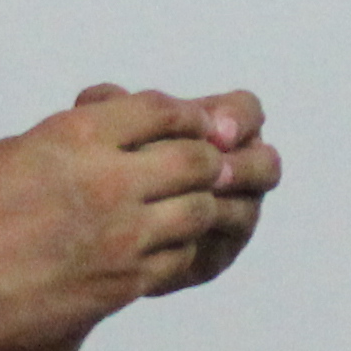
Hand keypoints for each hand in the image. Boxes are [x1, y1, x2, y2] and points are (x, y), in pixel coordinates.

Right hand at [0, 93, 235, 350]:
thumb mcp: (17, 151)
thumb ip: (74, 139)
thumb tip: (118, 134)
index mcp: (75, 135)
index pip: (160, 111)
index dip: (188, 117)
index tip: (196, 124)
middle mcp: (108, 179)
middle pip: (195, 158)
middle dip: (213, 157)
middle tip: (219, 161)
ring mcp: (122, 234)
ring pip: (198, 209)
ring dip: (206, 202)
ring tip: (201, 201)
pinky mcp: (124, 282)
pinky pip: (179, 255)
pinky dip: (184, 244)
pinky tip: (172, 241)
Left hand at [73, 82, 278, 292]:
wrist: (85, 229)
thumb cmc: (98, 165)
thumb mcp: (100, 128)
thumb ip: (111, 106)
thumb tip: (115, 97)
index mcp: (216, 131)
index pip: (247, 112)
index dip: (239, 119)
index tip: (216, 130)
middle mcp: (233, 171)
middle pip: (265, 163)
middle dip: (244, 166)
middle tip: (217, 172)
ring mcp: (229, 214)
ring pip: (248, 208)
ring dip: (225, 204)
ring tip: (192, 204)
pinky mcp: (213, 254)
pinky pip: (222, 247)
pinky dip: (203, 238)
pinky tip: (173, 234)